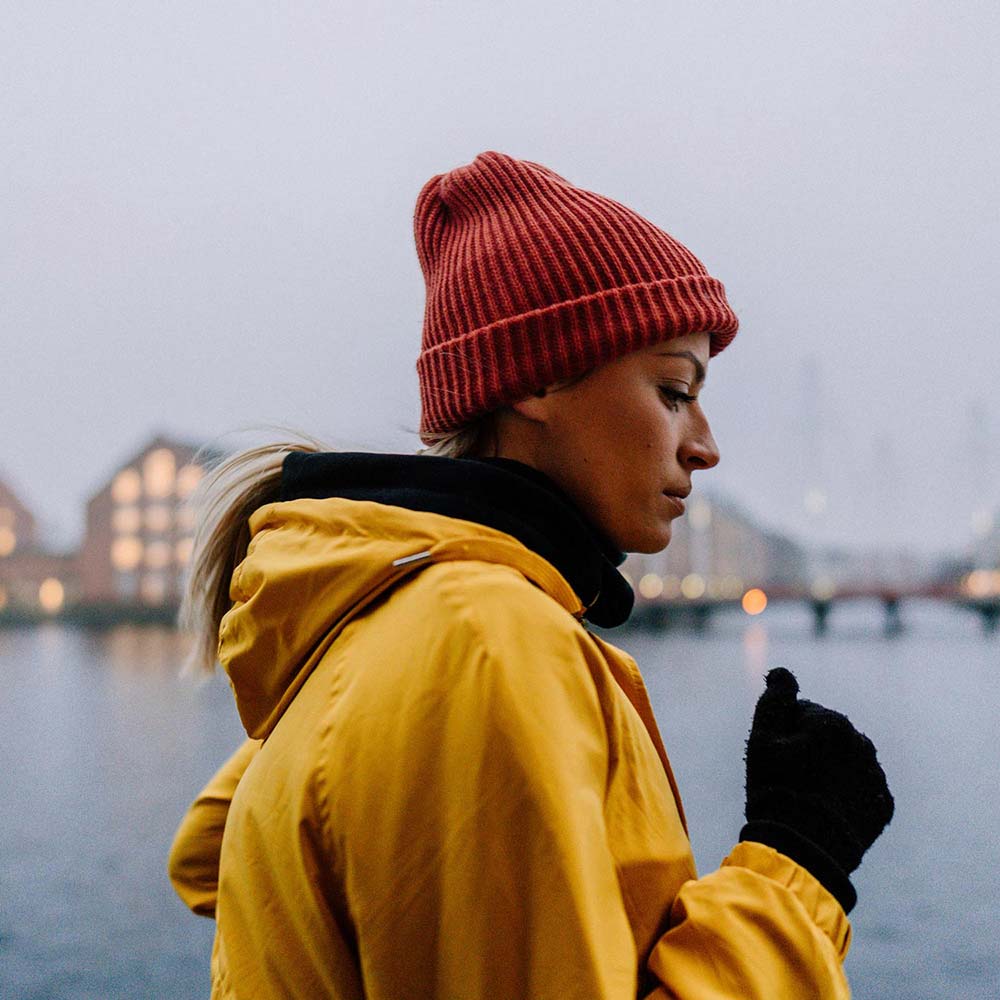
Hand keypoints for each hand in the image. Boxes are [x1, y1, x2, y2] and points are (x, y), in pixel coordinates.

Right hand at [741, 667, 893, 911]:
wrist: (805, 850)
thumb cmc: (776, 790)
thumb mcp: (761, 739)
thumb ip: (774, 699)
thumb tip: (783, 672)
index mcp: (832, 722)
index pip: (801, 712)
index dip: (782, 733)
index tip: (774, 758)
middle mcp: (861, 743)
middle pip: (826, 735)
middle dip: (808, 749)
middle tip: (787, 779)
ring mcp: (875, 776)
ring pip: (846, 761)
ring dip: (828, 769)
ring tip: (807, 796)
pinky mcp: (884, 806)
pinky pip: (861, 789)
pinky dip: (845, 794)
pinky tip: (826, 809)